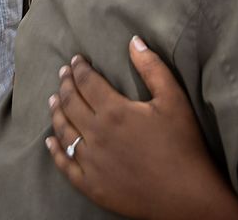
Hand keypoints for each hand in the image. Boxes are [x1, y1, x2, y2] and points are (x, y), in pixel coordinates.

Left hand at [45, 36, 237, 219]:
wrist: (187, 196)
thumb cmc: (183, 145)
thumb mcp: (173, 99)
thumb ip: (152, 68)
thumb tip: (133, 41)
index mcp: (114, 111)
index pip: (86, 82)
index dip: (79, 68)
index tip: (75, 60)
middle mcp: (96, 134)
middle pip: (70, 103)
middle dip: (65, 85)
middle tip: (62, 74)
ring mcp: (90, 162)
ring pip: (63, 130)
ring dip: (56, 112)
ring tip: (52, 99)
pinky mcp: (91, 185)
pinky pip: (65, 164)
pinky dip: (55, 149)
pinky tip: (50, 140)